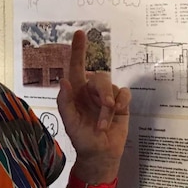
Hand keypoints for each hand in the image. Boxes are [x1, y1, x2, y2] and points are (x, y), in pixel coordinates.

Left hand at [56, 30, 130, 179]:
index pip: (76, 66)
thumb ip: (64, 102)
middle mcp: (91, 91)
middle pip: (99, 76)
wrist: (100, 154)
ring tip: (104, 124)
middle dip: (102, 91)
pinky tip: (117, 115)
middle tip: (105, 108)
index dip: (78, 50)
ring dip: (109, 106)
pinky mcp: (121, 103)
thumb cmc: (81, 139)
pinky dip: (121, 104)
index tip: (80, 33)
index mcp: (76, 92)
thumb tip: (63, 81)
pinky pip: (124, 93)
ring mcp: (107, 96)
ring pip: (111, 87)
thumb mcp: (69, 122)